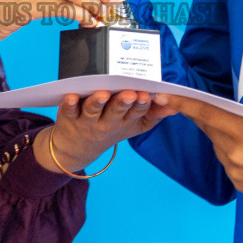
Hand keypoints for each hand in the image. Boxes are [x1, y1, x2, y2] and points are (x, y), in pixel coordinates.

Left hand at [36, 90, 174, 172]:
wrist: (76, 149)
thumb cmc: (109, 129)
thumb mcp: (132, 126)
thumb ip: (153, 115)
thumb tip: (174, 106)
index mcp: (123, 123)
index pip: (135, 114)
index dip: (140, 105)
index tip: (146, 95)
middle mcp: (106, 124)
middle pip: (115, 112)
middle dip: (123, 103)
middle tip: (129, 93)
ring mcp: (87, 122)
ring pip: (93, 111)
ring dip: (98, 102)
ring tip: (103, 94)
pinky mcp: (68, 118)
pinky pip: (68, 111)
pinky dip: (69, 104)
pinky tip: (70, 96)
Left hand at [153, 95, 242, 212]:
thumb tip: (234, 111)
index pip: (207, 115)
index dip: (184, 104)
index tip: (165, 96)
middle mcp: (235, 154)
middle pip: (209, 129)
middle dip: (201, 117)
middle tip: (191, 105)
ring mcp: (235, 172)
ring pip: (219, 146)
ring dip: (223, 136)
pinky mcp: (238, 185)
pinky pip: (228, 162)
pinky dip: (233, 153)